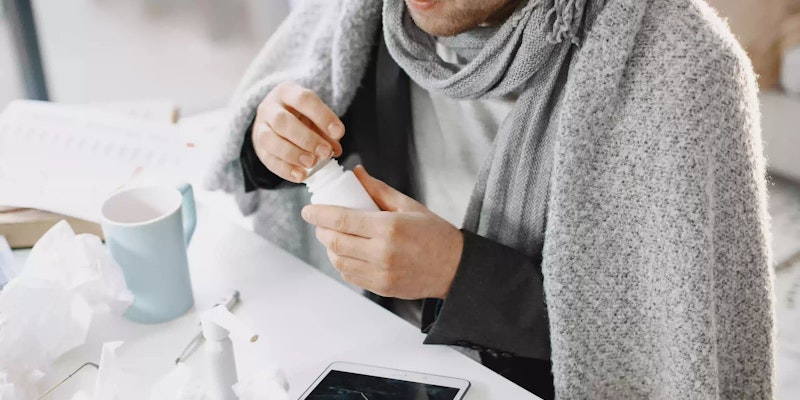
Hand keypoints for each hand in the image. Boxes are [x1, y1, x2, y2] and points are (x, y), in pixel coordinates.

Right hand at [253, 82, 344, 182]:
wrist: (274, 120)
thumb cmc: (299, 116)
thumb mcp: (314, 116)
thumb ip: (326, 130)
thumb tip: (336, 149)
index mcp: (287, 93)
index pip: (303, 100)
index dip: (322, 116)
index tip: (338, 133)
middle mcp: (269, 108)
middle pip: (283, 121)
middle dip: (306, 139)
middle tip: (325, 153)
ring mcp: (260, 128)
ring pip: (270, 140)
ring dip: (293, 154)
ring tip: (312, 164)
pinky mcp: (259, 148)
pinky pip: (268, 159)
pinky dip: (286, 169)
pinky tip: (301, 176)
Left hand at [301, 166, 463, 299]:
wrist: (455, 268)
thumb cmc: (435, 234)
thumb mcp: (409, 205)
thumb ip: (378, 190)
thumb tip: (356, 174)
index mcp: (389, 228)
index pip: (342, 220)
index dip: (319, 215)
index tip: (308, 210)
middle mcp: (382, 253)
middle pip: (335, 241)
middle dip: (322, 230)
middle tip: (321, 222)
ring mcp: (381, 274)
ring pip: (339, 261)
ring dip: (330, 248)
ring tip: (334, 237)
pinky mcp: (381, 288)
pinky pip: (351, 276)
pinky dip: (343, 263)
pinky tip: (347, 253)